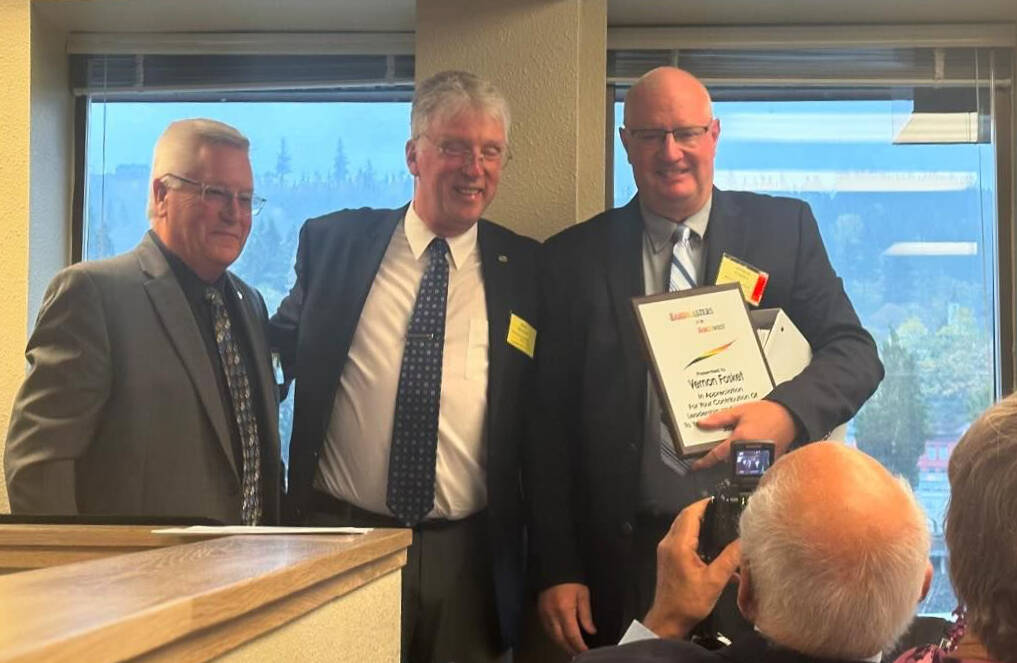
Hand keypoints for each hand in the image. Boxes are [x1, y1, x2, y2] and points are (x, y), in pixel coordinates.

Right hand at [537, 582, 595, 655]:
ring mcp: (544, 614)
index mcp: (564, 609)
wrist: (554, 568)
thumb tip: (591, 630)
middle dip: (570, 649)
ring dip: (562, 645)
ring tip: (571, 649)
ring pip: (552, 636)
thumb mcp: (583, 595)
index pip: (572, 635)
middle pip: (561, 639)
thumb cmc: (570, 579)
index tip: (586, 651)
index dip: (579, 646)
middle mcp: (552, 614)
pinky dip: (555, 637)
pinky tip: (561, 639)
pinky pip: (547, 630)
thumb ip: (586, 615)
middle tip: (579, 654)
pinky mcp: (540, 612)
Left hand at [642, 498, 740, 639]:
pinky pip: (681, 539)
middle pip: (685, 518)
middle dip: (703, 512)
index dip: (704, 504)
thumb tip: (744, 540)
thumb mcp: (714, 580)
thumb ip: (730, 558)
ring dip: (699, 524)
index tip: (721, 501)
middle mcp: (669, 543)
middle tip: (723, 511)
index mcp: (679, 544)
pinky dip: (695, 536)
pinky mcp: (668, 558)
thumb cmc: (690, 601)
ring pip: (682, 528)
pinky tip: (712, 545)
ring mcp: (667, 550)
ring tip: (720, 525)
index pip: (690, 514)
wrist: (669, 619)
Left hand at [692, 400, 796, 469]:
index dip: (704, 461)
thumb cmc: (768, 413)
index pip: (716, 455)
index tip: (696, 466)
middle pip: (727, 461)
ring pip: (739, 464)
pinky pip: (751, 463)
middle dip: (721, 456)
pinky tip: (748, 447)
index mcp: (739, 439)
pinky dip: (745, 458)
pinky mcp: (767, 461)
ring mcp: (758, 458)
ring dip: (733, 457)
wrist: (791, 416)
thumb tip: (702, 424)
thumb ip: (719, 419)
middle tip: (720, 445)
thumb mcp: (739, 411)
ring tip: (738, 443)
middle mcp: (748, 452)